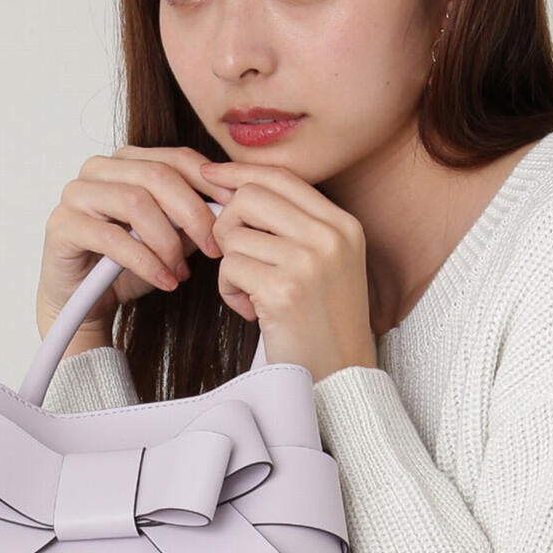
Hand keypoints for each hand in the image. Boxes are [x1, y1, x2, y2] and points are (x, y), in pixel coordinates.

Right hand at [36, 146, 227, 334]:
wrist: (82, 303)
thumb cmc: (125, 267)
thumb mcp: (170, 239)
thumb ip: (192, 218)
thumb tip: (231, 206)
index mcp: (127, 161)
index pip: (176, 158)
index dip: (211, 183)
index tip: (234, 213)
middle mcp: (99, 168)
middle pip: (158, 175)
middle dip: (194, 214)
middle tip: (214, 248)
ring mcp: (76, 193)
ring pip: (136, 202)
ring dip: (168, 242)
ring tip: (182, 271)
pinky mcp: (62, 225)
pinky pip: (113, 237)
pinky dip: (146, 262)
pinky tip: (165, 281)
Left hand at [198, 161, 378, 383]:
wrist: (341, 379)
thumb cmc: (323, 326)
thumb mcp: (325, 265)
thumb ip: (292, 227)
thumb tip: (233, 188)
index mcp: (343, 225)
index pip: (281, 176)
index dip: (239, 173)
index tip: (210, 176)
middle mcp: (330, 236)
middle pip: (250, 196)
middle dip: (227, 224)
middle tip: (235, 257)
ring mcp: (309, 261)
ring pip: (234, 235)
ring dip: (230, 268)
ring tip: (252, 296)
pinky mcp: (283, 289)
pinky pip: (229, 268)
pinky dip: (229, 292)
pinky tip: (252, 312)